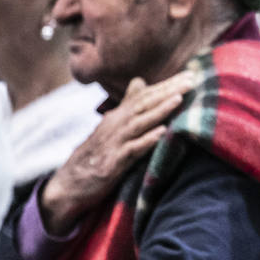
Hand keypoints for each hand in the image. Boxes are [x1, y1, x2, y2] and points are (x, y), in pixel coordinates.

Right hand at [40, 71, 195, 233]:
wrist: (69, 185)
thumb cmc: (95, 154)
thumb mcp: (111, 127)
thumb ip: (127, 105)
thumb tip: (140, 81)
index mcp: (118, 117)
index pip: (145, 96)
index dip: (167, 85)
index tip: (191, 75)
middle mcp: (116, 125)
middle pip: (144, 104)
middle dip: (168, 91)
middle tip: (191, 79)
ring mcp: (114, 143)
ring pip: (139, 123)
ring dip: (160, 110)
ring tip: (179, 99)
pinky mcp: (112, 163)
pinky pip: (131, 150)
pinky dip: (146, 141)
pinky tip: (162, 133)